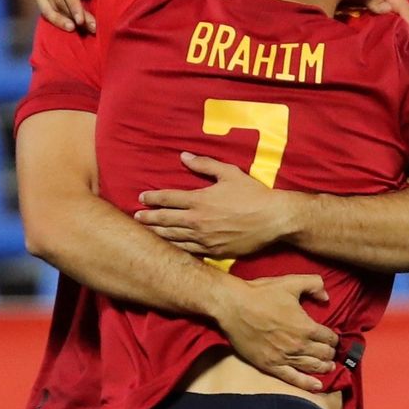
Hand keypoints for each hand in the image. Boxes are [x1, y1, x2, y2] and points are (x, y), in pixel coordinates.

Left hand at [137, 153, 292, 257]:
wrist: (273, 220)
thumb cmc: (253, 194)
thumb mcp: (229, 173)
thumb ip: (204, 165)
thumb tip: (183, 156)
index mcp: (199, 200)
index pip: (168, 198)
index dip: (152, 197)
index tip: (141, 197)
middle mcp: (197, 221)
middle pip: (165, 219)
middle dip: (148, 218)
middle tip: (135, 218)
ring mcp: (204, 239)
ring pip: (173, 237)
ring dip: (157, 234)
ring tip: (144, 233)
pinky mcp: (213, 252)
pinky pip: (187, 252)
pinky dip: (174, 249)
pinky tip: (166, 248)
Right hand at [212, 274, 337, 391]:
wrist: (233, 306)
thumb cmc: (261, 293)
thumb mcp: (291, 282)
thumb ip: (315, 284)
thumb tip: (327, 296)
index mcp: (306, 326)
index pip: (329, 337)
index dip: (334, 338)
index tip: (333, 338)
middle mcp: (298, 345)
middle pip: (324, 354)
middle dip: (330, 353)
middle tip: (332, 352)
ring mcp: (284, 358)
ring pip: (312, 367)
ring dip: (324, 368)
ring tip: (330, 368)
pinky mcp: (270, 366)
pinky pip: (293, 379)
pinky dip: (307, 383)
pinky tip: (317, 386)